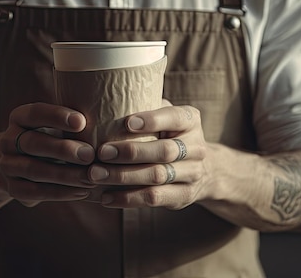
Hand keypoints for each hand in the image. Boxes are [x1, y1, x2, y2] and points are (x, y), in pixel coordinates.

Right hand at [0, 103, 96, 206]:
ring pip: (32, 169)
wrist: (28, 166)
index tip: (82, 122)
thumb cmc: (57, 139)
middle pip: (32, 143)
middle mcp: (8, 140)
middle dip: (62, 149)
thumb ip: (76, 124)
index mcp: (20, 118)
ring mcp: (7, 165)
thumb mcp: (61, 127)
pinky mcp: (12, 188)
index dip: (57, 116)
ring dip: (63, 175)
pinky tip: (82, 192)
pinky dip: (59, 193)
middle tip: (89, 155)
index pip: (35, 113)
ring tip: (89, 177)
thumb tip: (108, 121)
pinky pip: (33, 192)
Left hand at [87, 104, 207, 209]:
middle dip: (131, 152)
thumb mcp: (164, 118)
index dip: (152, 121)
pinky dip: (128, 198)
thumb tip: (106, 102)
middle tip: (101, 152)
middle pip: (164, 151)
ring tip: (96, 175)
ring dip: (123, 177)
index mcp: (190, 121)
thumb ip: (145, 108)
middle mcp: (196, 147)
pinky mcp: (184, 196)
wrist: (205, 169)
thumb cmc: (169, 135)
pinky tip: (106, 197)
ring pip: (157, 176)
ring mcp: (193, 173)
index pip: (174, 118)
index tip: (127, 123)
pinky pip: (154, 198)